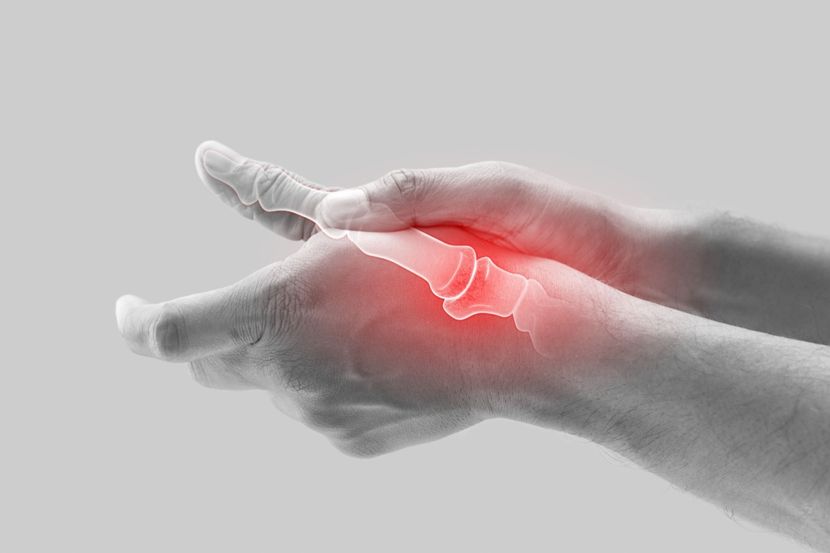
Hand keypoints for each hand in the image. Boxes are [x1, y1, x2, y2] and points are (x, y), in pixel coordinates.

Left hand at [117, 219, 637, 455]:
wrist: (516, 340)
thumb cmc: (439, 262)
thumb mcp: (349, 222)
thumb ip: (272, 207)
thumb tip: (216, 171)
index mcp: (272, 313)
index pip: (164, 333)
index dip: (134, 321)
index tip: (127, 310)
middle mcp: (284, 374)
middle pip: (210, 365)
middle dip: (213, 334)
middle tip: (249, 302)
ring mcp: (317, 415)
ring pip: (265, 386)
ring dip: (276, 354)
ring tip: (336, 320)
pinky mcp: (348, 438)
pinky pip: (309, 407)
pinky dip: (317, 380)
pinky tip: (370, 356)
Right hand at [195, 142, 695, 311]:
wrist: (616, 279)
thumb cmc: (561, 226)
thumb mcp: (491, 193)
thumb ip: (417, 193)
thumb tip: (335, 211)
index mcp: (398, 214)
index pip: (302, 201)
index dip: (249, 182)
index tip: (205, 158)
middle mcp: (392, 256)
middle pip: (299, 251)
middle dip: (250, 244)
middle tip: (201, 247)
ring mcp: (408, 300)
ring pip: (325, 309)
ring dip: (280, 312)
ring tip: (233, 334)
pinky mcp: (435, 336)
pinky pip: (368, 348)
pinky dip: (335, 356)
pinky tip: (316, 370)